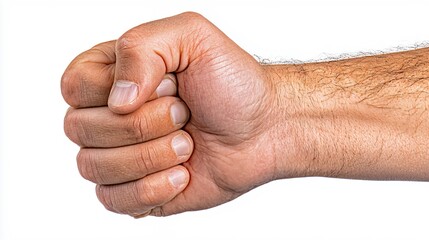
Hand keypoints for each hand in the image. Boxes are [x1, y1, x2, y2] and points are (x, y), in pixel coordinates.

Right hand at [62, 12, 303, 216]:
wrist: (265, 129)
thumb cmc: (232, 83)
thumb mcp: (191, 37)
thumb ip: (141, 47)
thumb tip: (115, 100)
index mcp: (113, 75)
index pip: (74, 87)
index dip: (121, 91)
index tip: (169, 85)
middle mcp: (109, 115)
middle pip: (79, 129)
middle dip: (143, 124)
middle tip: (184, 114)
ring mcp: (120, 155)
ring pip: (93, 167)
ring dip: (151, 156)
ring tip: (187, 144)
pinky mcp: (135, 189)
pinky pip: (113, 200)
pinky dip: (153, 189)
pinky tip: (183, 174)